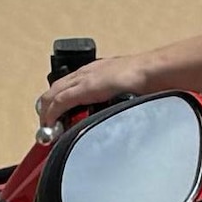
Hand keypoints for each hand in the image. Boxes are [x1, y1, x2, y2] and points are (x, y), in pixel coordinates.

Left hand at [37, 54, 153, 130]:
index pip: (65, 87)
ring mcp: (83, 79)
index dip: (56, 104)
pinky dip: (51, 115)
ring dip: (47, 114)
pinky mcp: (85, 88)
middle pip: (53, 90)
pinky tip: (52, 126)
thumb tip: (112, 115)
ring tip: (50, 130)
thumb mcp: (123, 89)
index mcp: (94, 73)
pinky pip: (59, 102)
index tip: (56, 121)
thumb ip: (113, 99)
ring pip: (52, 95)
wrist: (155, 71)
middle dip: (46, 110)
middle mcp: (85, 73)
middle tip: (49, 128)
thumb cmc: (147, 79)